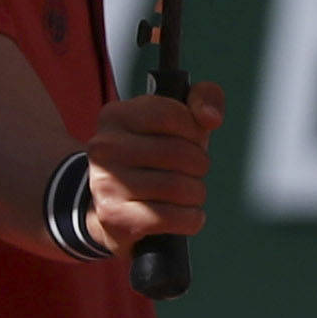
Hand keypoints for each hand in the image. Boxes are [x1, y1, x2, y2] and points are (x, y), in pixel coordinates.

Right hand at [79, 85, 223, 252]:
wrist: (113, 205)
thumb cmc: (153, 157)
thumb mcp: (177, 120)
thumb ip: (204, 98)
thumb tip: (211, 117)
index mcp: (116, 115)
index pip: (172, 115)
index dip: (194, 131)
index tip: (192, 141)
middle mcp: (105, 147)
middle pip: (179, 154)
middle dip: (199, 165)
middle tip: (193, 172)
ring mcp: (106, 182)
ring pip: (178, 188)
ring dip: (196, 194)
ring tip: (189, 193)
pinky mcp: (114, 216)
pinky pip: (171, 218)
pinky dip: (191, 218)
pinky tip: (186, 215)